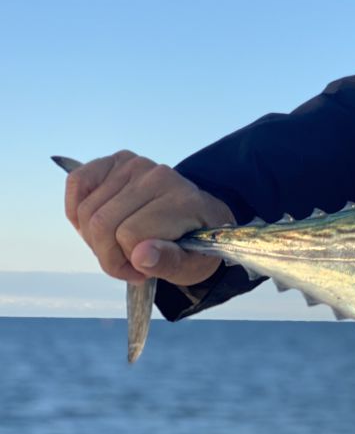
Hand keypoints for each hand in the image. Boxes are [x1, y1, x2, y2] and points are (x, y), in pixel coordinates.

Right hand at [63, 150, 232, 285]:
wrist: (199, 218)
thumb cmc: (193, 243)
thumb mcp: (192, 265)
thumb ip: (169, 263)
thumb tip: (141, 256)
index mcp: (182, 202)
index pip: (129, 235)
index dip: (126, 262)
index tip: (140, 272)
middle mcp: (159, 176)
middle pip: (101, 223)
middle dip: (107, 255)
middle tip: (126, 262)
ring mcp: (136, 164)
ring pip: (87, 211)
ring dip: (93, 238)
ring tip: (118, 245)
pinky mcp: (117, 160)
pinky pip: (77, 182)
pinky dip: (76, 209)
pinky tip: (95, 224)